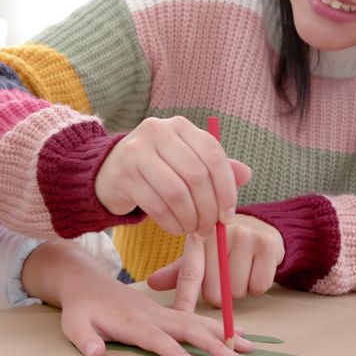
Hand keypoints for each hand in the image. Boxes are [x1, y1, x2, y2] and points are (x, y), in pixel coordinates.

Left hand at [24, 243, 253, 355]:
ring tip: (247, 346)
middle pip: (186, 328)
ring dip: (221, 333)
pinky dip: (217, 326)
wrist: (86, 282)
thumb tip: (94, 353)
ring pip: (196, 321)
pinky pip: (196, 318)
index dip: (174, 352)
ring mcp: (161, 312)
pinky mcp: (166, 312)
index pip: (156, 339)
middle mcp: (151, 315)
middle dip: (210, 343)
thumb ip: (84, 339)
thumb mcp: (73, 324)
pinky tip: (236, 334)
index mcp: (131, 322)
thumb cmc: (81, 307)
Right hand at [95, 116, 251, 236]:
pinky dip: (172, 223)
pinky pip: (157, 206)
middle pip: (196, 176)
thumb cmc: (157, 168)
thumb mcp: (187, 161)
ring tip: (193, 229)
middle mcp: (157, 131)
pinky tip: (176, 229)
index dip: (226, 188)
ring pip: (177, 193)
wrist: (109, 171)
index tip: (228, 214)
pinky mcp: (124, 175)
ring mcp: (137, 151)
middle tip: (210, 228)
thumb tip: (246, 174)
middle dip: (208, 209)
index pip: (213, 155)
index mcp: (179, 125)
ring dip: (190, 219)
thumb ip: (215, 167)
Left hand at [147, 215, 284, 309]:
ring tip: (240, 270)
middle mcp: (219, 234)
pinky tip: (255, 269)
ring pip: (237, 291)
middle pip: (215, 292)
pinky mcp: (267, 244)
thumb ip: (178, 271)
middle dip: (219, 295)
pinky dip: (257, 286)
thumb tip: (151, 283)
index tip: (180, 317)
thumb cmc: (224, 246)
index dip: (185, 299)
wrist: (259, 225)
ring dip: (239, 290)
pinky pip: (258, 286)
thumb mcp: (200, 255)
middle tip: (224, 279)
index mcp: (198, 238)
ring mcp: (244, 236)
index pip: (189, 274)